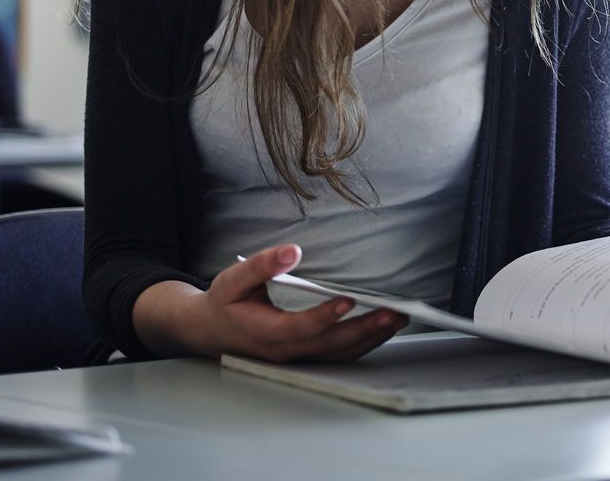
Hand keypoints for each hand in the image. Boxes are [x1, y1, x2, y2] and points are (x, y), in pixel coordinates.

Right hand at [182, 245, 402, 362]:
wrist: (211, 332)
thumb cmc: (225, 303)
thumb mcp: (233, 280)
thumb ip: (261, 265)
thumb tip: (293, 251)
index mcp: (263, 332)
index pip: (299, 328)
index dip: (324, 316)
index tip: (349, 300)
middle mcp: (283, 350)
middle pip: (329, 345)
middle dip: (364, 329)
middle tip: (394, 312)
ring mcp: (296, 357)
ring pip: (338, 354)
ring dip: (371, 338)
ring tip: (399, 318)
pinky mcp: (306, 356)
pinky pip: (338, 355)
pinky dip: (363, 343)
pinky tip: (384, 328)